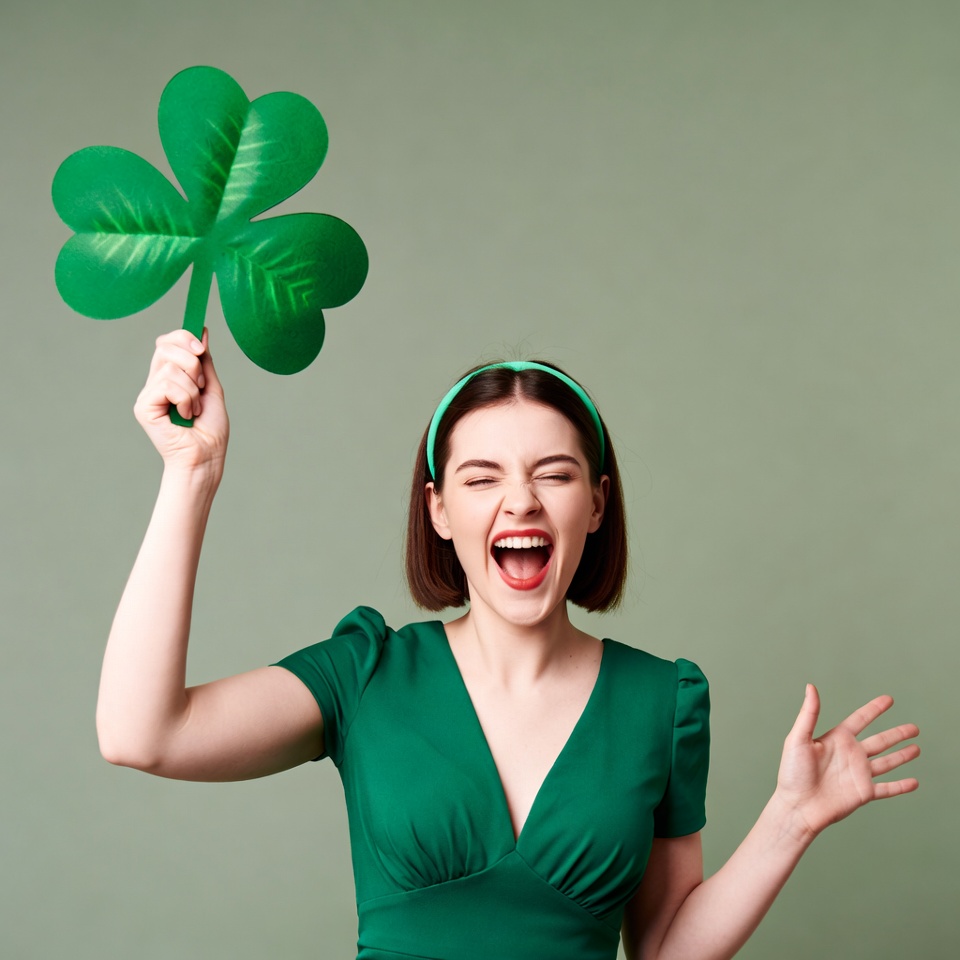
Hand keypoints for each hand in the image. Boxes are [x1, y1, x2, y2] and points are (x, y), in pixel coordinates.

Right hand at [133, 328, 229, 473]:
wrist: (207, 458)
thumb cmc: (210, 430)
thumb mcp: (211, 388)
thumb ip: (205, 361)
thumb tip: (202, 330)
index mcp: (170, 377)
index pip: (167, 342)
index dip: (183, 337)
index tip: (201, 348)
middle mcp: (155, 383)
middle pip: (166, 347)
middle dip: (193, 362)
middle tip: (201, 386)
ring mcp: (148, 395)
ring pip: (171, 367)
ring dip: (193, 390)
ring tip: (194, 410)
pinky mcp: (143, 407)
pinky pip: (166, 384)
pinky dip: (185, 399)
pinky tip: (185, 416)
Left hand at [775, 684, 918, 840]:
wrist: (797, 806)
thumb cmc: (792, 772)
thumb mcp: (798, 738)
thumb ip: (809, 713)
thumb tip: (811, 686)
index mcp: (837, 739)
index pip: (860, 719)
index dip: (874, 709)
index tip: (889, 699)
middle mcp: (850, 755)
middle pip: (880, 741)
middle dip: (897, 733)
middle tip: (914, 727)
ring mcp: (858, 774)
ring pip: (887, 762)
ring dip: (902, 756)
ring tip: (917, 748)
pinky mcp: (863, 793)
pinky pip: (887, 788)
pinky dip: (901, 786)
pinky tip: (914, 782)